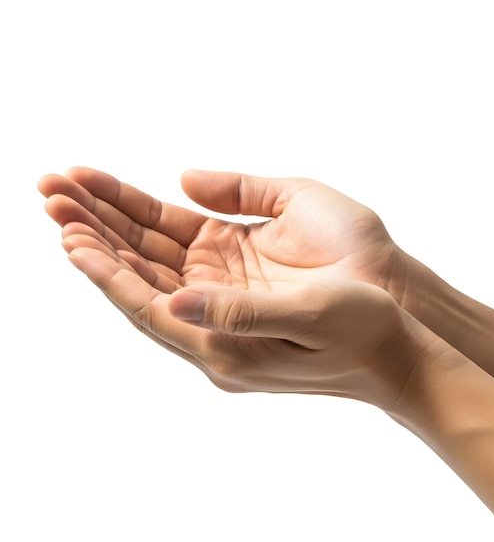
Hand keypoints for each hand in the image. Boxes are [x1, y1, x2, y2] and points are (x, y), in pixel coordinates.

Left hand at [37, 167, 420, 403]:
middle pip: (140, 282)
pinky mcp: (238, 294)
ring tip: (74, 197)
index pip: (147, 304)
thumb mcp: (311, 316)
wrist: (393, 348)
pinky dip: (150, 238)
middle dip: (96, 237)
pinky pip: (181, 264)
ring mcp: (223, 313)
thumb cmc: (361, 331)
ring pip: (155, 270)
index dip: (106, 270)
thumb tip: (175, 301)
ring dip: (115, 234)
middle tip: (54, 193)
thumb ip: (240, 314)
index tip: (67, 234)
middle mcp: (214, 332)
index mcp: (224, 345)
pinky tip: (127, 220)